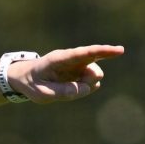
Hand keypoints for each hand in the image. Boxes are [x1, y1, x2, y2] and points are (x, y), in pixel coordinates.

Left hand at [10, 45, 124, 102]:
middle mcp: (72, 59)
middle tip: (69, 89)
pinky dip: (83, 89)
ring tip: (63, 89)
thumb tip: (85, 89)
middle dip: (89, 82)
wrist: (25, 77)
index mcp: (59, 59)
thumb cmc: (31, 84)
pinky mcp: (81, 70)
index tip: (119, 50)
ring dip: (84, 87)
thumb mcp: (41, 93)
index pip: (84, 54)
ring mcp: (78, 64)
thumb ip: (62, 92)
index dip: (102, 52)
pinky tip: (68, 87)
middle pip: (94, 69)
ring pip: (94, 77)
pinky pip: (90, 83)